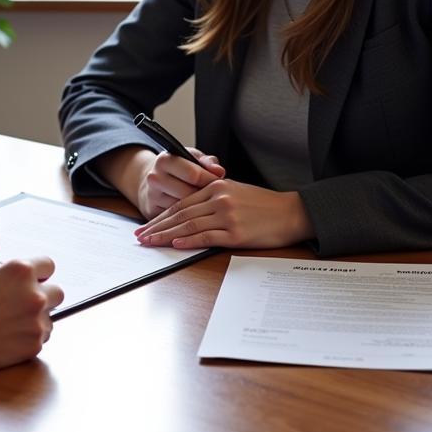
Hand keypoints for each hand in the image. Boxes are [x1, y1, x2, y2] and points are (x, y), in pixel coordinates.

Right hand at [0, 257, 63, 372]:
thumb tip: (5, 279)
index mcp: (21, 271)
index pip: (48, 264)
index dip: (41, 272)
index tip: (37, 278)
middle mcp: (35, 293)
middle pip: (57, 292)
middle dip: (46, 296)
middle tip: (28, 302)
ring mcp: (37, 319)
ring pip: (50, 317)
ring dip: (38, 318)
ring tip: (15, 323)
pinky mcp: (36, 342)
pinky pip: (42, 337)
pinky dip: (31, 336)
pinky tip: (13, 336)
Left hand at [134, 179, 314, 249]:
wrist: (292, 213)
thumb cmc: (264, 205)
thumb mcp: (235, 191)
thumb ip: (212, 197)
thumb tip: (189, 211)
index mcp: (216, 186)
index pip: (181, 202)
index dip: (161, 215)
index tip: (147, 224)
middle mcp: (219, 199)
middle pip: (180, 214)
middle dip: (157, 226)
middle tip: (140, 235)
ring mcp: (227, 216)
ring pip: (189, 225)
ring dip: (166, 235)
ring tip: (150, 242)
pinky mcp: (236, 233)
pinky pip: (207, 236)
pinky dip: (189, 240)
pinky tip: (176, 244)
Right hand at [137, 147, 224, 218]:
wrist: (156, 181)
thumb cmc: (180, 168)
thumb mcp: (192, 159)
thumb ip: (207, 162)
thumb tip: (219, 171)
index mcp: (165, 160)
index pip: (193, 174)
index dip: (210, 180)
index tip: (221, 184)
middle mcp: (155, 178)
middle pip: (188, 194)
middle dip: (205, 197)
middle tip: (215, 197)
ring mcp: (152, 196)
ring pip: (182, 209)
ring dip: (197, 209)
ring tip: (206, 204)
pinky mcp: (152, 211)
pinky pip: (176, 219)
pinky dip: (188, 218)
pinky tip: (195, 213)